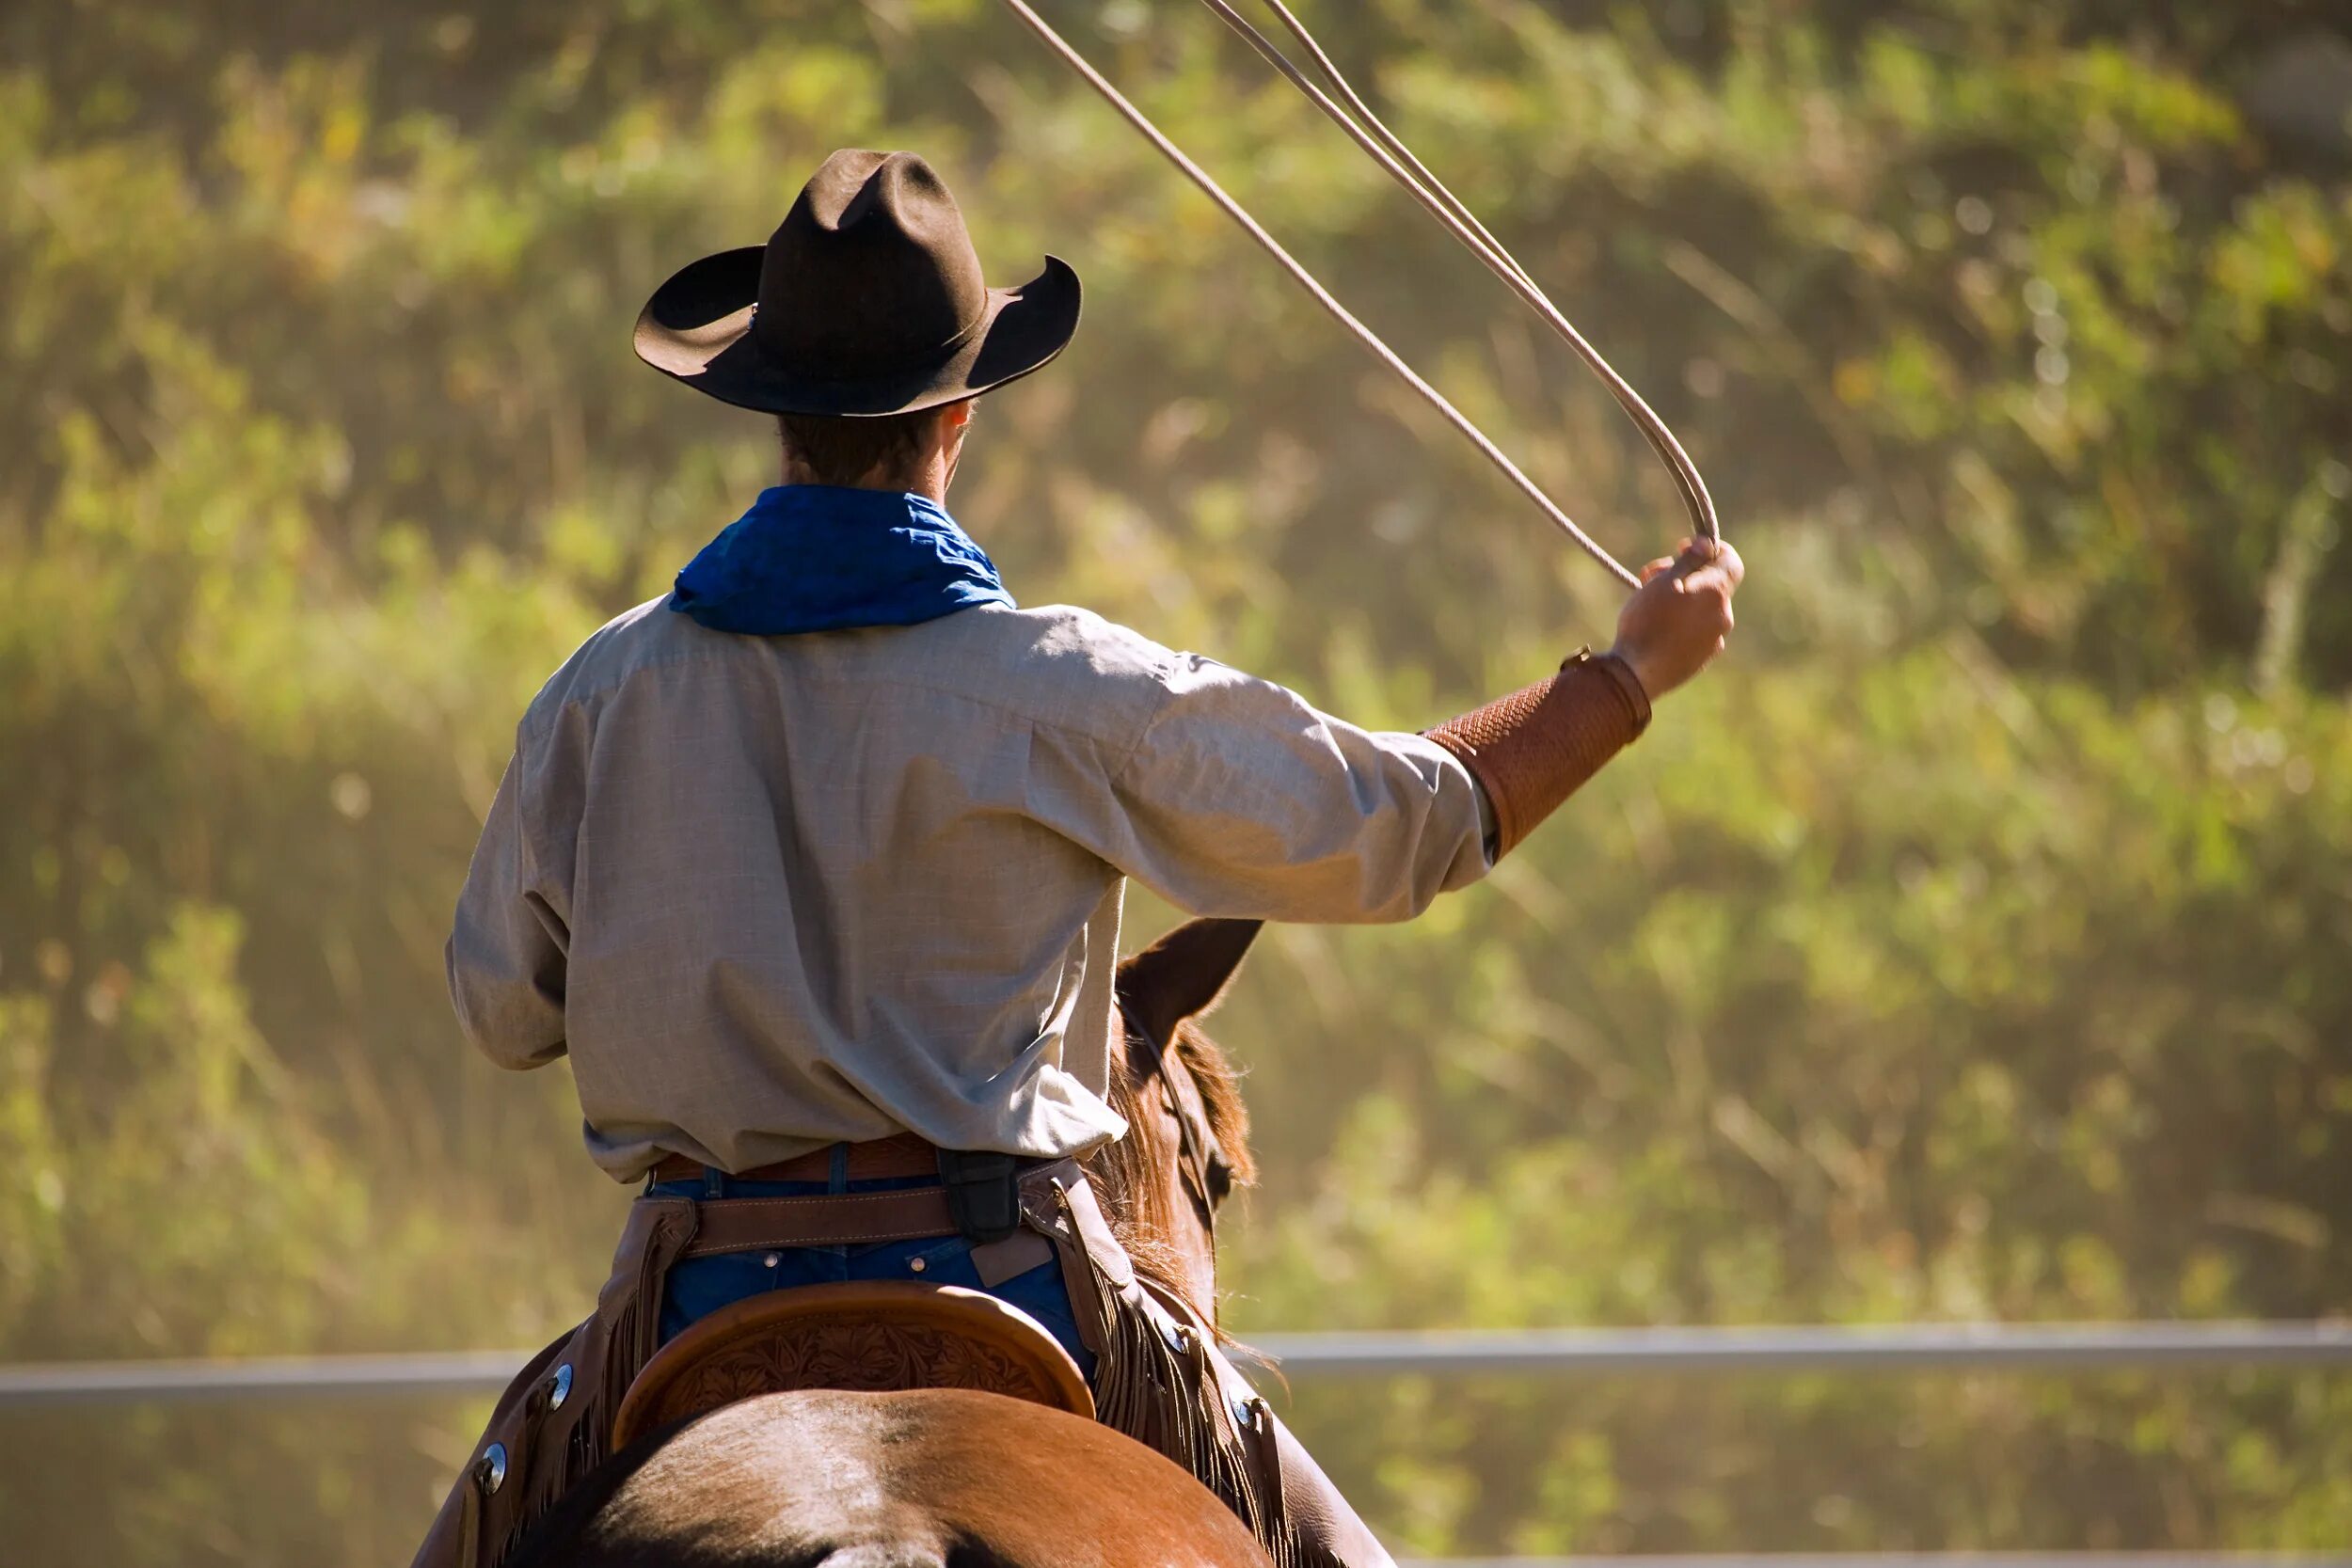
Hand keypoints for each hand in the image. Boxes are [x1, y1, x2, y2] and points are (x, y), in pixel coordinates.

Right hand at [1608, 537, 1743, 701]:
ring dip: (1682, 600)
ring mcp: (1715, 640)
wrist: (1637, 674)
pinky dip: (1682, 623)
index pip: (1731, 561)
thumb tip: (1707, 544)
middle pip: (1711, 585)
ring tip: (1649, 604)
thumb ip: (1689, 561)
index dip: (1712, 549)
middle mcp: (1722, 616)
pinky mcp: (1702, 658)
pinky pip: (1697, 631)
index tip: (1685, 548)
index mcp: (1716, 594)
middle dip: (1685, 575)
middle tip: (1653, 576)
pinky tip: (1657, 628)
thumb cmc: (1646, 623)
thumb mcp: (1664, 582)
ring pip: (1702, 609)